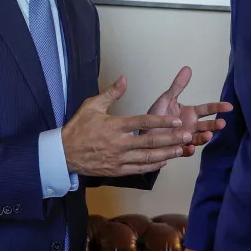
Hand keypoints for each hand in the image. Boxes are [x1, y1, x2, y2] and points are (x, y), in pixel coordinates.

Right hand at [62, 76, 191, 176]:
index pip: (143, 121)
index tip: (177, 120)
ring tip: (181, 149)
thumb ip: (111, 93)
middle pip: (150, 141)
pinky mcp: (117, 170)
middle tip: (187, 135)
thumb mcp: (92, 106)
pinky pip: (139, 168)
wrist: (64, 154)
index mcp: (115, 125)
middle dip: (171, 138)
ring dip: (166, 153)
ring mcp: (118, 159)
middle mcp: (119, 143)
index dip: (162, 121)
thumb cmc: (78, 127)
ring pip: (148, 157)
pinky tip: (165, 161)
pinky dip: (153, 165)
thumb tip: (124, 79)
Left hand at [146, 67, 232, 156]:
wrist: (142, 132)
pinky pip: (185, 151)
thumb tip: (187, 68)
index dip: (218, 107)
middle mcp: (190, 126)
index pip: (207, 109)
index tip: (229, 107)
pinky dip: (188, 150)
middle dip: (215, 125)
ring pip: (198, 138)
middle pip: (206, 125)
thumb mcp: (166, 98)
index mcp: (190, 113)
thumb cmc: (155, 115)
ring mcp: (185, 138)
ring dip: (204, 137)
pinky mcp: (177, 149)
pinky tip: (190, 147)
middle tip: (222, 124)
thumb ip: (178, 86)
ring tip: (208, 135)